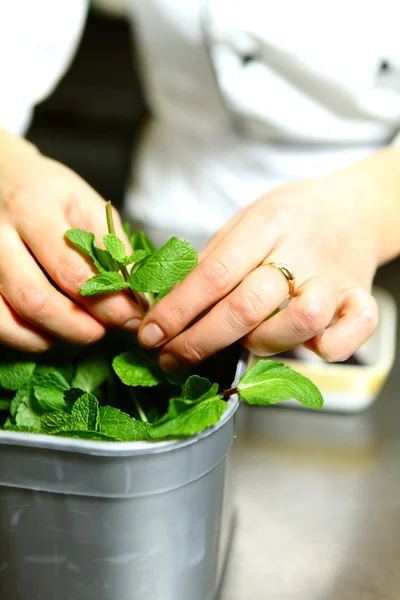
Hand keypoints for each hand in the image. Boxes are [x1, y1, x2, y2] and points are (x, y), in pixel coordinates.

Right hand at [0, 130, 140, 351]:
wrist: (1, 178)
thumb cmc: (47, 193)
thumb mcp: (86, 205)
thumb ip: (111, 247)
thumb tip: (135, 294)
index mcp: (31, 210)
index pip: (72, 271)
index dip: (107, 302)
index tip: (130, 316)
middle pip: (37, 300)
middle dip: (80, 327)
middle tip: (106, 330)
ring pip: (11, 319)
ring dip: (54, 336)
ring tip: (82, 330)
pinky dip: (27, 339)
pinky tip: (50, 331)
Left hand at [138, 149, 399, 370]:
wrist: (352, 209)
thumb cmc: (290, 219)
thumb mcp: (245, 222)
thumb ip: (213, 261)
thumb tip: (168, 304)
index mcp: (266, 224)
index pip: (214, 273)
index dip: (177, 310)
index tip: (151, 335)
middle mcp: (302, 250)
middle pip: (248, 305)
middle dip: (201, 340)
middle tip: (172, 357)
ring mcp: (336, 277)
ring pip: (300, 322)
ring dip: (262, 343)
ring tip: (244, 342)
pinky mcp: (362, 298)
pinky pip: (353, 334)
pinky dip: (329, 348)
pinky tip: (308, 347)